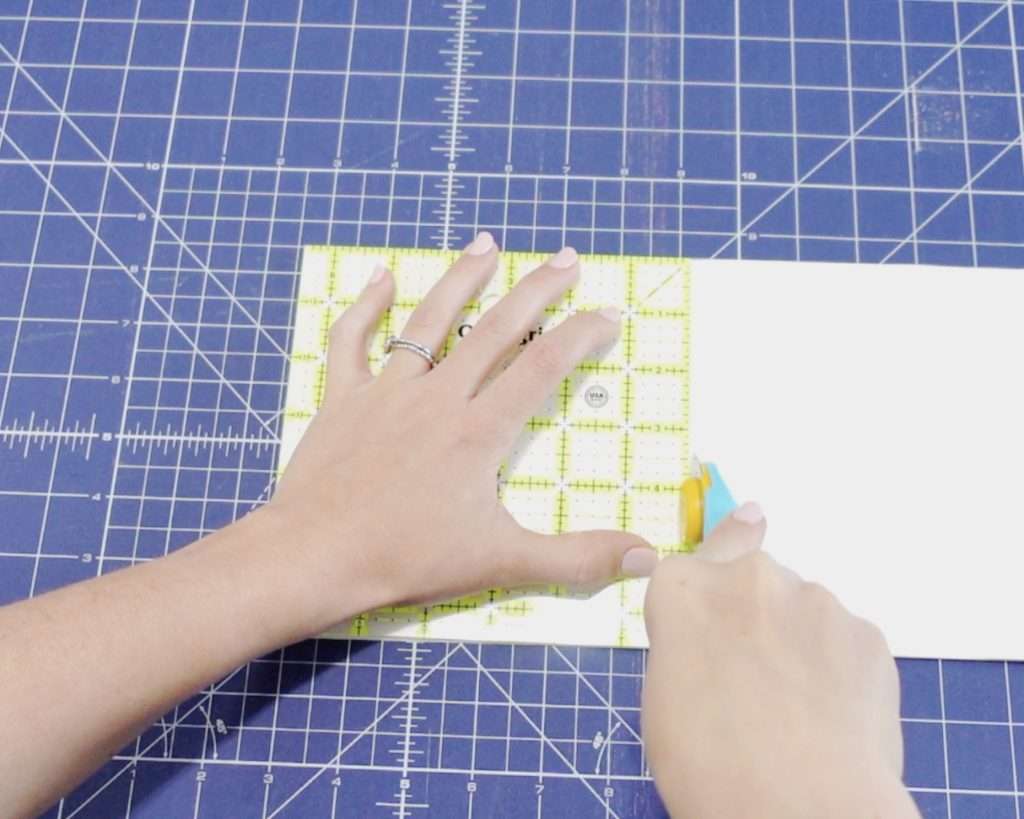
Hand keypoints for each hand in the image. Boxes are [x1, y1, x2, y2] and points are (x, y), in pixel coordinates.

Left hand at [265, 233, 655, 633]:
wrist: (316, 558)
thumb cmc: (408, 560)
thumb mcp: (503, 563)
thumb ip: (577, 559)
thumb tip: (648, 559)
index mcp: (479, 431)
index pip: (544, 365)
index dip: (583, 334)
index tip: (608, 314)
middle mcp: (438, 398)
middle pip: (496, 328)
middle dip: (537, 289)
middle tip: (566, 258)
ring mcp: (387, 392)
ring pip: (430, 320)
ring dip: (462, 278)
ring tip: (487, 244)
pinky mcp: (344, 399)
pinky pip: (353, 341)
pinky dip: (366, 306)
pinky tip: (381, 276)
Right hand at [642, 504, 917, 818]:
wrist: (798, 805)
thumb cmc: (710, 764)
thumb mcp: (663, 697)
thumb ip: (687, 644)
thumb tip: (710, 640)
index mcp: (685, 591)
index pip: (695, 554)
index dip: (711, 568)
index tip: (733, 556)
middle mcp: (750, 579)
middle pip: (753, 581)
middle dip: (754, 615)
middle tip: (755, 677)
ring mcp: (815, 601)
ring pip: (803, 612)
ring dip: (798, 644)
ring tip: (795, 709)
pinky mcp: (866, 632)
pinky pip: (845, 642)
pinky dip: (839, 670)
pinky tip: (831, 715)